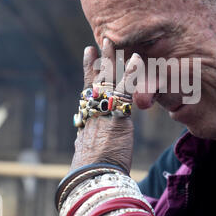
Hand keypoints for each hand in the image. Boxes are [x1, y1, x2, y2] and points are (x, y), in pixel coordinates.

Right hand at [70, 38, 138, 174]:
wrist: (94, 175)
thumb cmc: (92, 169)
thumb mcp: (85, 151)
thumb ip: (84, 141)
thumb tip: (79, 142)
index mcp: (86, 118)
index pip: (86, 91)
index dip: (87, 75)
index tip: (86, 61)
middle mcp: (92, 110)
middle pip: (93, 80)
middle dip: (95, 62)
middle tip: (95, 45)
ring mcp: (103, 110)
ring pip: (106, 79)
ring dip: (109, 59)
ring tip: (111, 41)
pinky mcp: (117, 113)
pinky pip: (126, 88)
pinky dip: (131, 73)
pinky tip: (135, 58)